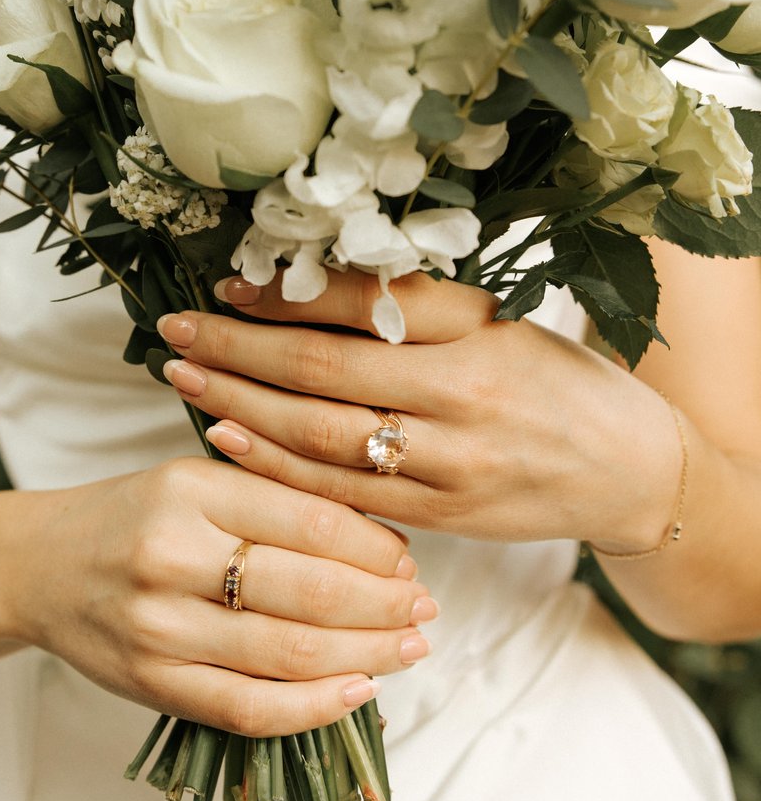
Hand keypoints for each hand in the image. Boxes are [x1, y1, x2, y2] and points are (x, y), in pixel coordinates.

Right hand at [5, 456, 435, 735]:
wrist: (36, 566)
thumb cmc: (133, 516)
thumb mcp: (196, 479)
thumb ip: (276, 500)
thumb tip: (384, 543)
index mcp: (191, 489)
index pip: (312, 520)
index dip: (377, 547)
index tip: (409, 559)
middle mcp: (172, 555)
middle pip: (311, 590)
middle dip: (385, 605)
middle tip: (424, 608)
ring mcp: (159, 626)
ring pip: (290, 653)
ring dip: (366, 656)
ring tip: (407, 648)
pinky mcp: (152, 684)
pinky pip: (250, 708)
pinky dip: (314, 707)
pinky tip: (356, 692)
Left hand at [156, 271, 681, 554]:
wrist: (624, 468)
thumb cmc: (553, 379)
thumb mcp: (496, 322)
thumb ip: (412, 310)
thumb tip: (308, 284)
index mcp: (475, 336)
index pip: (358, 310)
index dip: (282, 299)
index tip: (223, 287)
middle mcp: (460, 400)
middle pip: (324, 374)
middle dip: (238, 353)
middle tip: (175, 334)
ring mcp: (449, 466)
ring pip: (323, 437)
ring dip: (243, 408)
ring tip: (187, 380)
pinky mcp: (440, 516)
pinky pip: (344, 494)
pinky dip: (281, 468)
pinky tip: (232, 442)